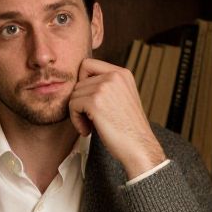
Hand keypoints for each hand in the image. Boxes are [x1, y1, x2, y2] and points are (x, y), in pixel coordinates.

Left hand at [68, 58, 166, 178]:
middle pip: (78, 82)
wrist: (139, 147)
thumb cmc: (129, 130)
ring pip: (74, 94)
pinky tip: (87, 131)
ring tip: (90, 127)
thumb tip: (79, 85)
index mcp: (122, 73)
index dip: (82, 83)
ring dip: (77, 113)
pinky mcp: (95, 102)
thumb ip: (106, 87)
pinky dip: (75, 120)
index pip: (87, 65)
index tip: (88, 102)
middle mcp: (114, 75)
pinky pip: (72, 105)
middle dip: (80, 102)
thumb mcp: (122, 99)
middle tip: (89, 120)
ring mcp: (104, 87)